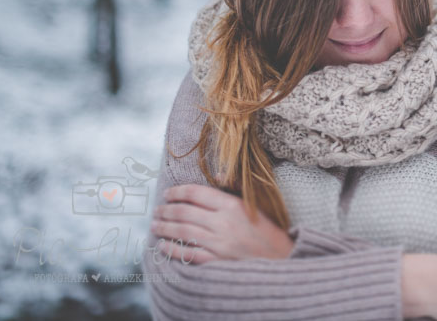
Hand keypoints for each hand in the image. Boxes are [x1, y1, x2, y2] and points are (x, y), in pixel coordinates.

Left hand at [150, 184, 293, 264]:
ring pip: (182, 232)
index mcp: (232, 205)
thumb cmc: (267, 230)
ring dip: (164, 228)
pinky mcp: (216, 261)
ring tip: (155, 225)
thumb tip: (217, 174)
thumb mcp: (254, 205)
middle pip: (184, 212)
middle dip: (166, 210)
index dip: (177, 192)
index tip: (168, 193)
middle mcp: (223, 222)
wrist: (281, 258)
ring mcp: (218, 243)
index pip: (196, 194)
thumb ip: (234, 190)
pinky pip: (187, 254)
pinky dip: (171, 249)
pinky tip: (162, 245)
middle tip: (157, 210)